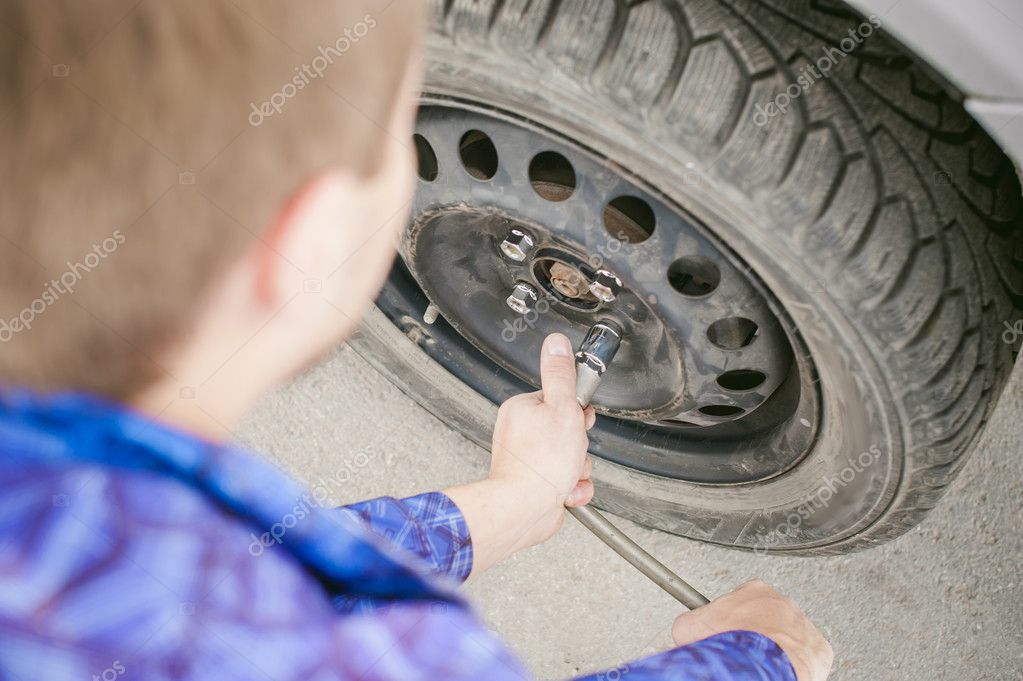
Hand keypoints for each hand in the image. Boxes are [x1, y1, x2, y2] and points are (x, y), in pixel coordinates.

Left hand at [488, 333, 595, 544]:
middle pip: (567, 430)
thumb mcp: (561, 408)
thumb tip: (557, 343)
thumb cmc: (540, 463)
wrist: (524, 509)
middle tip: (571, 450)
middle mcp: (520, 432)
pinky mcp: (534, 482)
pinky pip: (564, 479)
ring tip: (567, 473)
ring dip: (578, 468)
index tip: (578, 421)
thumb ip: (561, 376)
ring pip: (569, 457)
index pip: (559, 400)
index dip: (576, 412)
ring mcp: (527, 459)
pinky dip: (572, 486)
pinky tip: (566, 489)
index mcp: (522, 409)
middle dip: (579, 445)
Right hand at [671, 580, 832, 680]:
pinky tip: (780, 671)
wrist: (763, 665)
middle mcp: (782, 603)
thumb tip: (685, 629)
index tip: (723, 635)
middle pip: (765, 618)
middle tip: (741, 653)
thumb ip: (689, 621)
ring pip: (788, 637)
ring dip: (775, 649)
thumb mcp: (689, 627)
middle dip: (753, 635)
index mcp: (753, 591)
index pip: (739, 603)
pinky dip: (795, 665)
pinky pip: (808, 657)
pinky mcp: (818, 649)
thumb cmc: (732, 645)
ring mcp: (803, 625)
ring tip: (760, 665)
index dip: (728, 622)